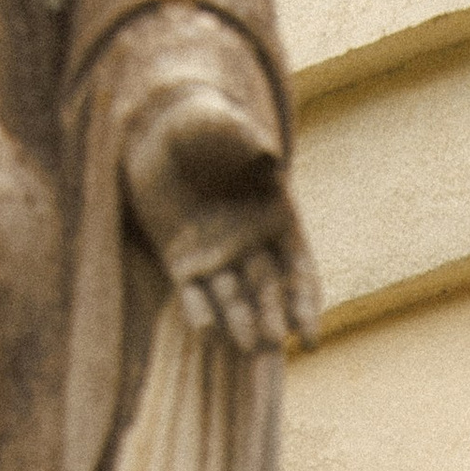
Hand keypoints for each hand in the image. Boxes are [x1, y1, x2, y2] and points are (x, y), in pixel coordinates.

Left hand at [123, 90, 315, 352]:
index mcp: (275, 218)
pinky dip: (199, 312)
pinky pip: (194, 294)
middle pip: (269, 290)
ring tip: (248, 346)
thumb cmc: (200, 124)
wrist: (161, 134)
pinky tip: (206, 332)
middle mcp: (251, 246)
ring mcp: (217, 258)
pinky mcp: (183, 263)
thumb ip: (240, 138)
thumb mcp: (217, 124)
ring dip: (242, 323)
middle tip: (275, 340)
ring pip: (235, 298)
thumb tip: (265, 153)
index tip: (308, 334)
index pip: (298, 269)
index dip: (305, 301)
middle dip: (273, 316)